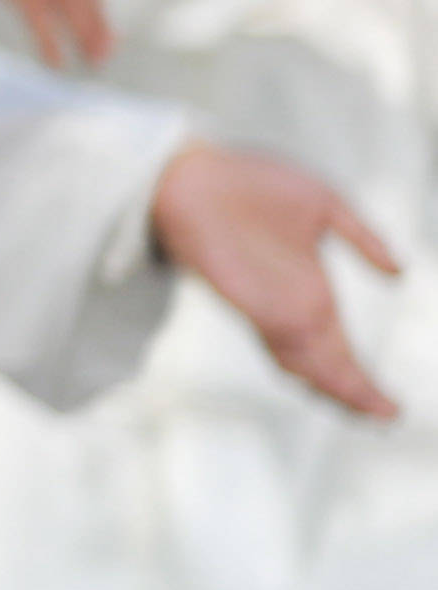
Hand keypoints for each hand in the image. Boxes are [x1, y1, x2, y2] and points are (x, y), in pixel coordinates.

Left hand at [152, 141, 403, 420]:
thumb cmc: (250, 184)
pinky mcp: (242, 298)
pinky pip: (278, 338)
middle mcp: (288, 308)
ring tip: (370, 411)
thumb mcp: (324, 205)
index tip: (391, 406)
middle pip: (325, 366)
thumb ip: (361, 237)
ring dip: (336, 386)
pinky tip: (327, 382)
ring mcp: (264, 307)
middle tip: (387, 417)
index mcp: (309, 293)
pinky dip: (304, 361)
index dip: (361, 378)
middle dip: (355, 393)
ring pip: (304, 362)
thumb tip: (400, 273)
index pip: (338, 350)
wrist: (190, 173)